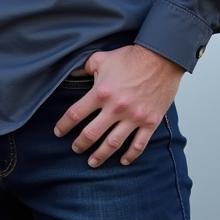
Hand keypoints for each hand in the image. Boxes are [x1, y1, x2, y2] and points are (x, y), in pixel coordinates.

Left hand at [53, 45, 184, 167]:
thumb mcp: (101, 58)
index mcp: (101, 92)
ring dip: (101, 155)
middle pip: (92, 133)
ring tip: (92, 162)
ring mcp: (134, 117)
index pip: (76, 113)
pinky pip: (139, 144)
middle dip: (80, 144)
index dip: (64, 125)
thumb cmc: (130, 57)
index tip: (58, 132)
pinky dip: (130, 155)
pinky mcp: (150, 122)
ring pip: (113, 143)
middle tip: (75, 149)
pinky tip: (122, 161)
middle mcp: (116, 108)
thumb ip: (84, 67)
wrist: (161, 59)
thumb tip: (72, 73)